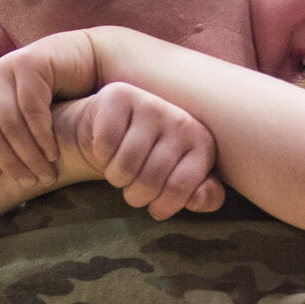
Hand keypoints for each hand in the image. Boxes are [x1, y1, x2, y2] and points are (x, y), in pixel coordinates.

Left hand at [0, 34, 98, 185]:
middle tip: (31, 181)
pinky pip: (31, 109)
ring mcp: (8, 67)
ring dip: (30, 155)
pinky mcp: (30, 62)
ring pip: (9, 124)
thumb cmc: (57, 96)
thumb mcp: (19, 112)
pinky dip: (42, 136)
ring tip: (47, 173)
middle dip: (8, 162)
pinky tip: (54, 153)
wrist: (91, 65)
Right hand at [58, 86, 225, 220]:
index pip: (179, 188)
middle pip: (149, 180)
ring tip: (121, 170)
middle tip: (133, 187)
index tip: (155, 205)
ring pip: (125, 166)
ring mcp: (151, 105)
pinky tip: (108, 149)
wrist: (114, 127)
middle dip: (135, 196)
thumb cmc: (151, 160)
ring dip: (116, 177)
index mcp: (202, 144)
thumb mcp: (183, 182)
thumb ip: (204, 196)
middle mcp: (181, 121)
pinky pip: (106, 145)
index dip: (160, 207)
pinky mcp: (120, 97)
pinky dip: (101, 155)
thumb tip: (200, 198)